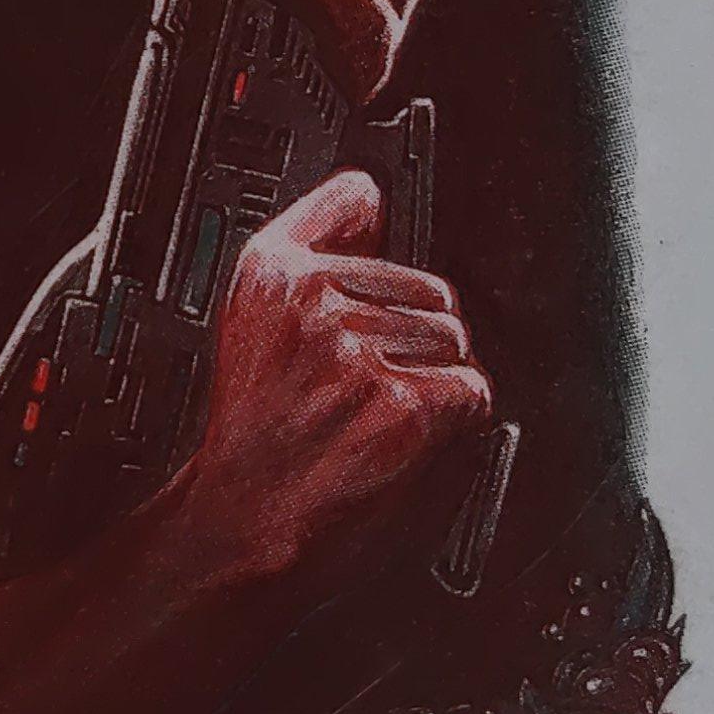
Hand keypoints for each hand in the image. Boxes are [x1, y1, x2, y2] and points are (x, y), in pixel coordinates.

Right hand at [174, 171, 491, 576]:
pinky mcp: (401, 407)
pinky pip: (471, 391)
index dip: (376, 246)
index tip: (374, 260)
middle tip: (368, 385)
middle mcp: (312, 301)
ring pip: (455, 341)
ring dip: (436, 381)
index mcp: (271, 270)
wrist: (241, 516)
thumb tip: (371, 197)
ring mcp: (358, 353)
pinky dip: (457, 421)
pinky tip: (406, 437)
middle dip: (417, 337)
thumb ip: (307, 245)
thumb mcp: (250, 313)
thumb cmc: (257, 426)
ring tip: (379, 414)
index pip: (358, 199)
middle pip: (431, 288)